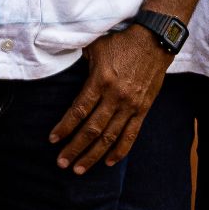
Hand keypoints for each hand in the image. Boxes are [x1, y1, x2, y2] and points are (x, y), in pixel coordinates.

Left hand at [49, 26, 171, 172]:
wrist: (155, 40)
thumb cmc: (121, 41)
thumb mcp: (95, 47)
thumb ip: (79, 62)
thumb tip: (59, 68)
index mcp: (100, 81)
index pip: (79, 111)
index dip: (64, 127)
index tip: (52, 139)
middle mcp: (115, 97)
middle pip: (92, 129)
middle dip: (74, 148)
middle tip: (61, 163)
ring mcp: (131, 105)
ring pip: (110, 137)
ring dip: (93, 155)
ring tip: (79, 169)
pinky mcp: (143, 109)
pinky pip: (131, 135)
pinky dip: (120, 150)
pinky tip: (108, 162)